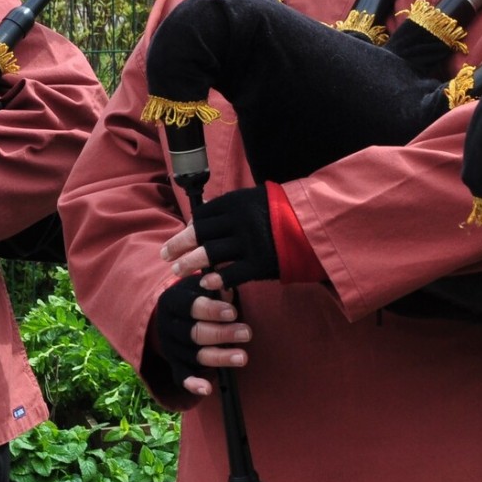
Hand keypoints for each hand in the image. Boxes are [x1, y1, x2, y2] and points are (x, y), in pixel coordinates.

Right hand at [154, 275, 252, 396]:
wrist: (174, 314)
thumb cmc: (198, 295)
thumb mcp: (203, 285)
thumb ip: (215, 287)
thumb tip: (229, 288)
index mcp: (172, 301)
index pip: (191, 306)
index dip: (212, 310)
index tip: (233, 312)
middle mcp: (167, 326)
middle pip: (195, 333)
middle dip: (222, 334)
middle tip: (247, 333)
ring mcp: (171, 347)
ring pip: (195, 355)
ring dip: (220, 357)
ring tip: (242, 357)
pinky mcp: (175, 364)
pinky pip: (182, 377)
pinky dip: (193, 384)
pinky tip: (207, 389)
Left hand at [160, 186, 274, 288]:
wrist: (316, 225)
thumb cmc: (283, 212)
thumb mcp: (256, 199)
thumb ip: (231, 209)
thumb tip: (201, 216)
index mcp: (237, 202)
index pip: (202, 216)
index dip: (187, 229)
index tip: (177, 238)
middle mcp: (240, 220)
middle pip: (200, 235)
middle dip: (179, 246)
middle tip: (166, 256)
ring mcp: (250, 242)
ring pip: (210, 254)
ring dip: (190, 263)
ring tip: (177, 270)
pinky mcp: (260, 263)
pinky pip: (231, 273)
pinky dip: (215, 278)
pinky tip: (205, 282)